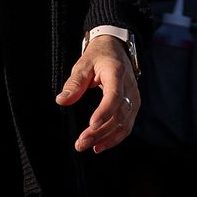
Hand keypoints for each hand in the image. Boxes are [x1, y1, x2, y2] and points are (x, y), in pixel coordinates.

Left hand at [57, 35, 139, 153]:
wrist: (116, 50)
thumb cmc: (97, 57)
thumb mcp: (82, 64)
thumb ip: (74, 83)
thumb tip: (61, 101)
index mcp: (117, 74)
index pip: (114, 96)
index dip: (104, 111)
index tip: (91, 125)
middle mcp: (130, 88)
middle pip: (118, 114)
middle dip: (100, 131)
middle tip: (81, 143)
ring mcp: (134, 98)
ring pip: (124, 124)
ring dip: (107, 138)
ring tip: (88, 146)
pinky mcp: (133, 106)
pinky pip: (126, 125)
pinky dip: (114, 137)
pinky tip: (99, 145)